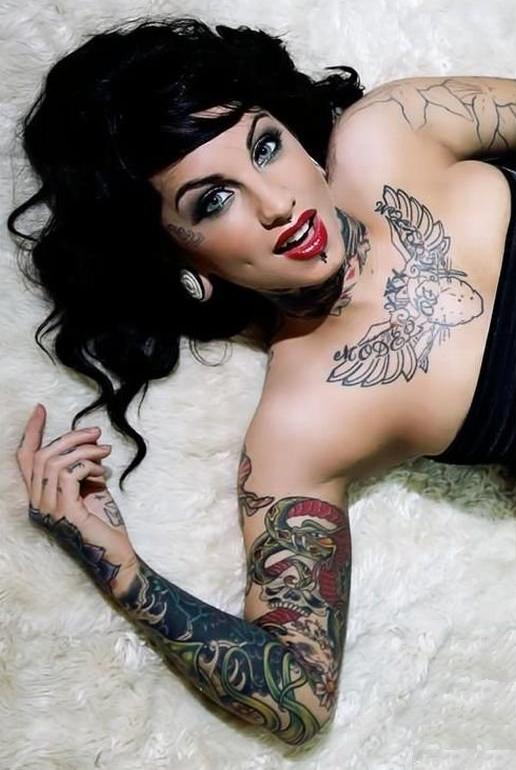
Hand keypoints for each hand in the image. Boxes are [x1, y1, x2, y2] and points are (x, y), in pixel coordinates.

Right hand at [15, 403, 138, 598]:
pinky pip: (69, 475)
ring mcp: (49, 510)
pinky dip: (87, 466)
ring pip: (56, 462)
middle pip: (43, 456)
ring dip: (84, 450)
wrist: (117, 554)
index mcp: (40, 497)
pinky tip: (101, 472)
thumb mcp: (89, 487)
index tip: (40, 409)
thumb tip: (88, 442)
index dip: (31, 433)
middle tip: (97, 432)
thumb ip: (81, 468)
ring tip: (105, 451)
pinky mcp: (66, 513)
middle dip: (71, 437)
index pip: (26, 460)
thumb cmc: (105, 523)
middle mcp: (38, 504)